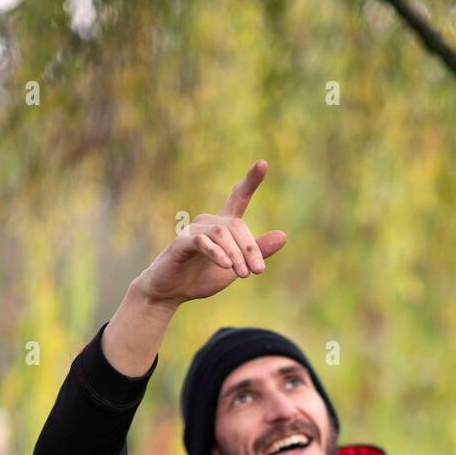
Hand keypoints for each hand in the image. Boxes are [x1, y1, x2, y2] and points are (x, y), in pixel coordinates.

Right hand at [135, 160, 286, 306]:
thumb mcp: (236, 267)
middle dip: (250, 248)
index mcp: (224, 225)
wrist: (171, 291)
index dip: (251, 180)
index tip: (263, 163)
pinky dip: (217, 253)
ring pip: (222, 233)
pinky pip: (202, 241)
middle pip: (236, 226)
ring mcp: (193, 229)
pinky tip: (226, 265)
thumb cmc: (202, 277)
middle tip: (257, 271)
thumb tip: (284, 236)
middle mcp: (209, 221)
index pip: (239, 197)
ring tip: (243, 274)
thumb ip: (257, 252)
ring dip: (236, 254)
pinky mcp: (181, 242)